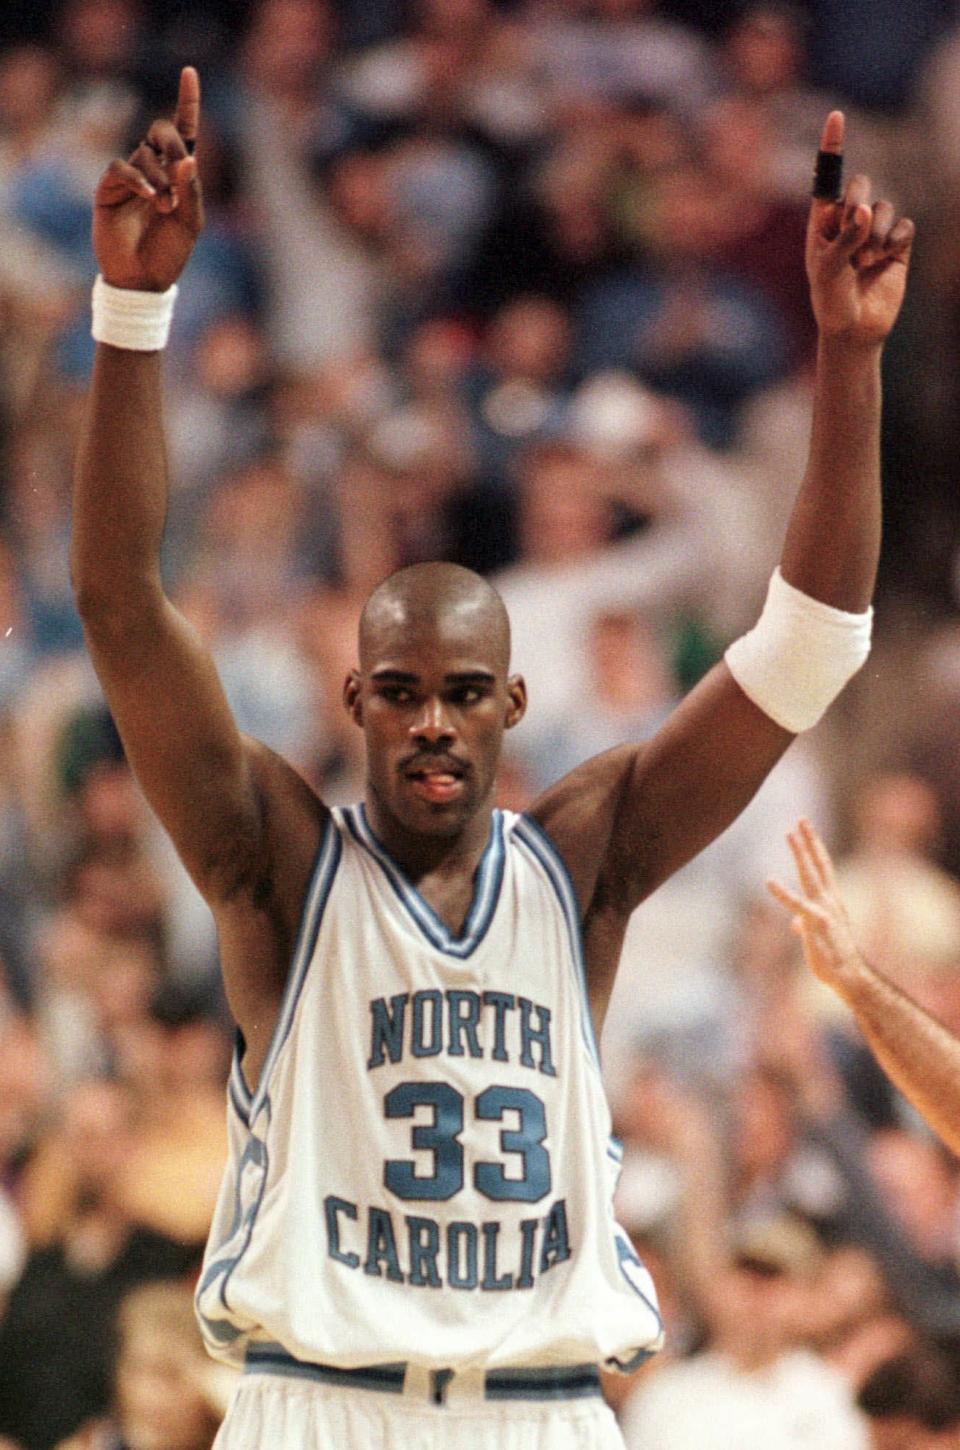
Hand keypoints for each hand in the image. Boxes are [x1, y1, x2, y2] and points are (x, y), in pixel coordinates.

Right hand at [93, 66, 202, 291]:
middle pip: (162, 130)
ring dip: (160, 179)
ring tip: (165, 208)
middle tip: (181, 169)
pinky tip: (150, 198)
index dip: (187, 101)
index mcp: (179, 174)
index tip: (189, 71)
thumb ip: (191, 190)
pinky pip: (122, 168)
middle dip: (173, 142)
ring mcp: (131, 176)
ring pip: (144, 153)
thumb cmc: (170, 253)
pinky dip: (139, 180)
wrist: (142, 281)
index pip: (185, 131)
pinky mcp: (109, 187)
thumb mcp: (191, 222)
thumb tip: (187, 158)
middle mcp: (154, 168)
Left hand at [767, 818, 863, 994]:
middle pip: (818, 864)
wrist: (849, 977)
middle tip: (801, 819)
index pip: (823, 867)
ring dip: (800, 854)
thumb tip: (794, 924)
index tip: (806, 828)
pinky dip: (782, 893)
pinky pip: (796, 905)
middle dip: (809, 841)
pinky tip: (768, 881)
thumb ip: (805, 925)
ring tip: (789, 834)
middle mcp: (830, 900)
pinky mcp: (815, 924)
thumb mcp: (817, 936)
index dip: (814, 847)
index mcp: (831, 901)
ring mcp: (824, 910)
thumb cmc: (834, 958)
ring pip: (810, 875)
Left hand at [805, 112, 913, 346]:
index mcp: (822, 222)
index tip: (837, 115)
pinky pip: (905, 227)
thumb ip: (845, 236)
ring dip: (876, 234)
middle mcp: (849, 220)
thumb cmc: (830, 301)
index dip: (832, 146)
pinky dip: (895, 242)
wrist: (854, 332)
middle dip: (858, 202)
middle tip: (852, 227)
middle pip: (861, 184)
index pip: (827, 178)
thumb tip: (868, 208)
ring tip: (866, 261)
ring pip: (886, 207)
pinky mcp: (898, 245)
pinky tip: (886, 261)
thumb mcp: (828, 269)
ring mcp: (874, 232)